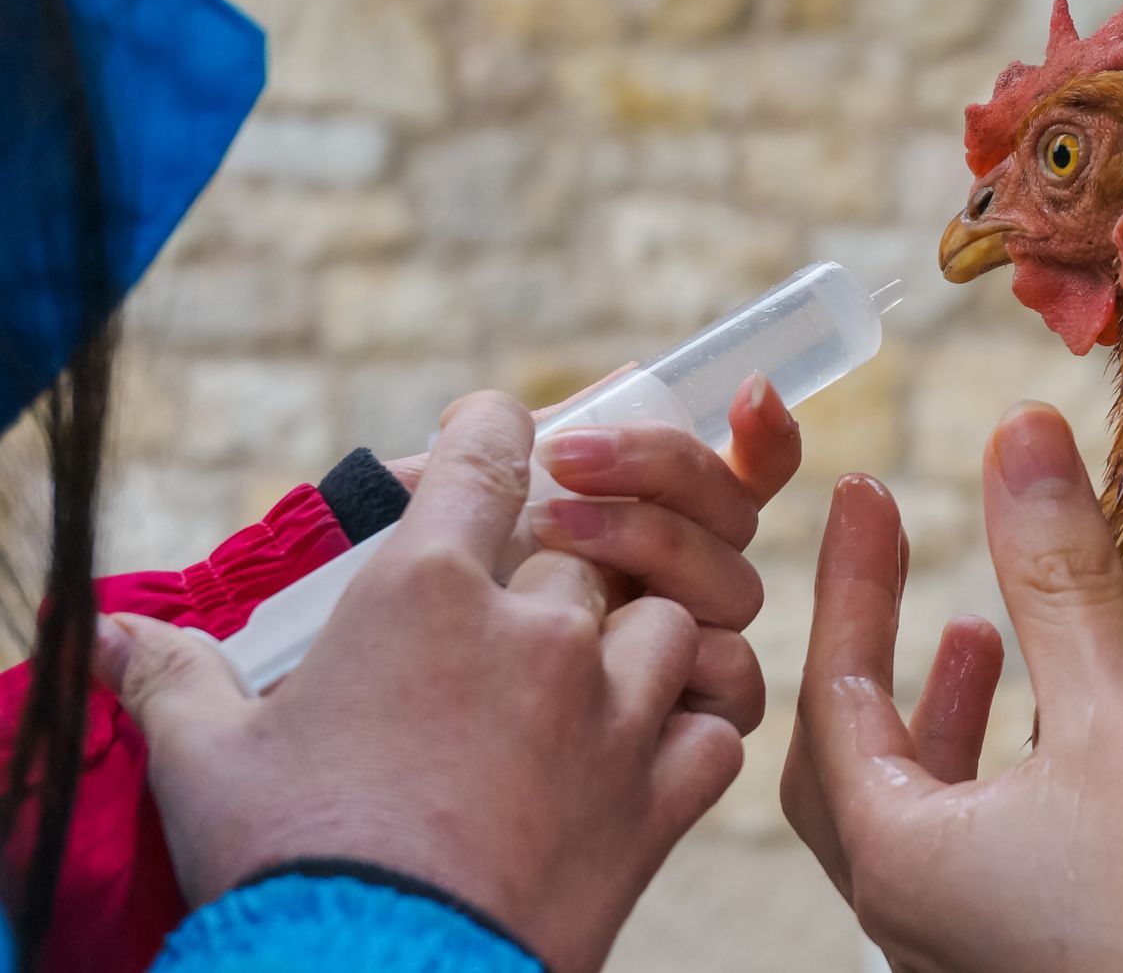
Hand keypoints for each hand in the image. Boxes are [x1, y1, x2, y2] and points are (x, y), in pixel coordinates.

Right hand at [95, 392, 746, 972]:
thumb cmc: (287, 862)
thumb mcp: (207, 761)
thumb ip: (171, 677)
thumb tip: (101, 638)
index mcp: (428, 592)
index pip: (490, 456)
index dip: (496, 430)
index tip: (496, 433)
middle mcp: (539, 631)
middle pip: (586, 544)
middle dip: (560, 562)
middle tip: (521, 605)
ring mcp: (612, 709)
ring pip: (674, 618)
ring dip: (641, 638)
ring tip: (593, 678)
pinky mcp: (659, 794)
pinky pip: (718, 724)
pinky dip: (696, 727)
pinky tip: (655, 747)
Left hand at [396, 369, 802, 732]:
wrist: (352, 751)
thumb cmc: (386, 633)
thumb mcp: (432, 523)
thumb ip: (514, 453)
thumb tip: (620, 380)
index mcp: (634, 526)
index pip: (734, 472)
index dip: (762, 432)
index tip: (751, 393)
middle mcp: (672, 587)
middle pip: (734, 510)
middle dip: (663, 467)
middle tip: (566, 460)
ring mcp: (684, 659)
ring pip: (736, 583)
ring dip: (657, 541)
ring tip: (553, 538)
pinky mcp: (688, 734)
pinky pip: (737, 682)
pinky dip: (702, 656)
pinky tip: (628, 644)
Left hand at [781, 403, 1122, 972]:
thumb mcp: (1121, 723)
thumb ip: (1059, 580)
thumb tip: (1019, 436)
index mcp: (902, 861)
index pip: (834, 693)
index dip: (849, 582)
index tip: (863, 492)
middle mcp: (913, 918)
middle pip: (846, 759)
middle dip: (868, 648)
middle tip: (891, 554)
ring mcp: (970, 948)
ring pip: (914, 807)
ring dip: (935, 711)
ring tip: (979, 632)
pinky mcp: (1031, 957)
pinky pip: (973, 845)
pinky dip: (988, 766)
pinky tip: (1053, 731)